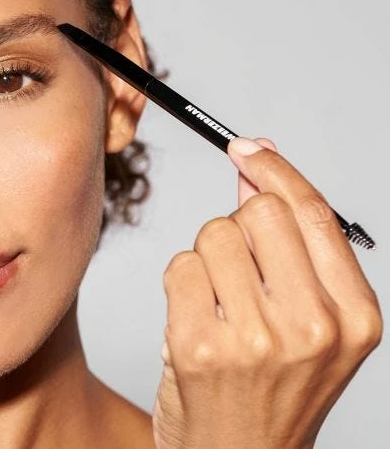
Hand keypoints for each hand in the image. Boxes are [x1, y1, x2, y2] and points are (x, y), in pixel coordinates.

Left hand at [152, 137, 382, 448]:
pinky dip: (181, 284)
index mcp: (354, 316)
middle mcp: (313, 327)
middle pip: (259, 212)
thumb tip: (260, 160)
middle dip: (240, 226)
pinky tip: (196, 323)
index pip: (312, 211)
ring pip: (213, 234)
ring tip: (221, 308)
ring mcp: (254, 339)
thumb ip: (289, 237)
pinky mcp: (197, 347)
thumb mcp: (306, 315)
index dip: (275, 169)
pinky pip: (179, 265)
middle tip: (240, 270)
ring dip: (208, 260)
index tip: (246, 148)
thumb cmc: (272, 384)